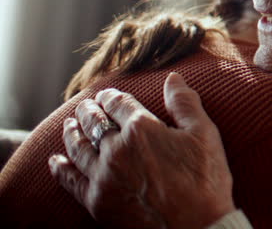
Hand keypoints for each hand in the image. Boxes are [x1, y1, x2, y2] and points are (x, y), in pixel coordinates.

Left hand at [49, 72, 235, 228]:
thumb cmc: (206, 182)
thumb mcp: (204, 135)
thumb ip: (185, 103)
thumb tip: (173, 78)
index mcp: (142, 128)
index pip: (119, 104)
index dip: (113, 96)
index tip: (109, 94)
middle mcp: (117, 149)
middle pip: (95, 122)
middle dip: (89, 110)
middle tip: (86, 105)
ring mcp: (104, 176)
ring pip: (79, 148)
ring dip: (72, 132)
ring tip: (70, 125)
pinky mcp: (97, 201)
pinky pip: (70, 181)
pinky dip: (60, 168)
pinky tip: (55, 161)